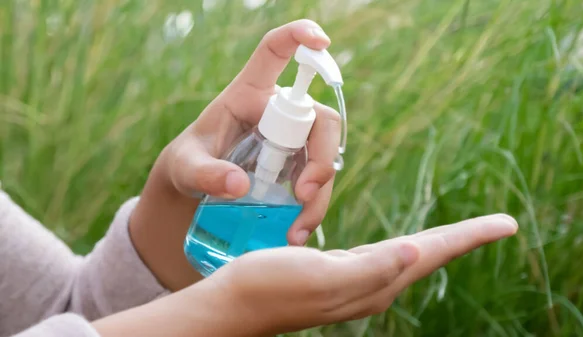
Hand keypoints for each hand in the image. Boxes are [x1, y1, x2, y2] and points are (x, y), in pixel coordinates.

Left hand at [129, 20, 340, 289]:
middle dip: (321, 157)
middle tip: (304, 194)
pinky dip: (312, 210)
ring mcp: (292, 141)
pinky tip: (294, 233)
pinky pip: (318, 184)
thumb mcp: (185, 168)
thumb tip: (239, 184)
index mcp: (248, 94)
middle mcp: (278, 114)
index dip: (299, 38)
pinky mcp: (298, 167)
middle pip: (319, 121)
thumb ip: (205, 174)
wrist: (194, 190)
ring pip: (325, 158)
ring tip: (295, 231)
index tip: (321, 40)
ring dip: (319, 194)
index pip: (274, 53)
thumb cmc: (187, 164)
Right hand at [202, 213, 518, 335]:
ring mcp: (356, 282)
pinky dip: (407, 247)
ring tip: (465, 233)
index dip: (470, 237)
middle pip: (431, 256)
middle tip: (499, 225)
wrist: (236, 304)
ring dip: (441, 244)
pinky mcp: (339, 275)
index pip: (433, 253)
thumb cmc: (270, 286)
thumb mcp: (320, 276)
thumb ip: (370, 268)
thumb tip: (417, 251)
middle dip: (465, 239)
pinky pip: (386, 258)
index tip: (507, 224)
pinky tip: (407, 245)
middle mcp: (373, 285)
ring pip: (412, 257)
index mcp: (375, 282)